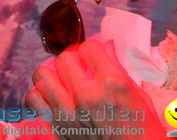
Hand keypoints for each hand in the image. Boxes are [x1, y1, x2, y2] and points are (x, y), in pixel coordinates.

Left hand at [26, 40, 165, 139]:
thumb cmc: (142, 133)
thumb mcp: (139, 97)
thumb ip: (117, 69)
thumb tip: (106, 46)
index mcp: (111, 83)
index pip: (89, 47)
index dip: (92, 49)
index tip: (93, 56)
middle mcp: (86, 96)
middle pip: (64, 59)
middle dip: (73, 61)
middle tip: (80, 69)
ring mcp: (68, 114)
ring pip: (42, 76)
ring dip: (53, 76)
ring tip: (62, 82)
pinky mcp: (55, 129)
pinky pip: (34, 101)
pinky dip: (41, 96)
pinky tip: (52, 98)